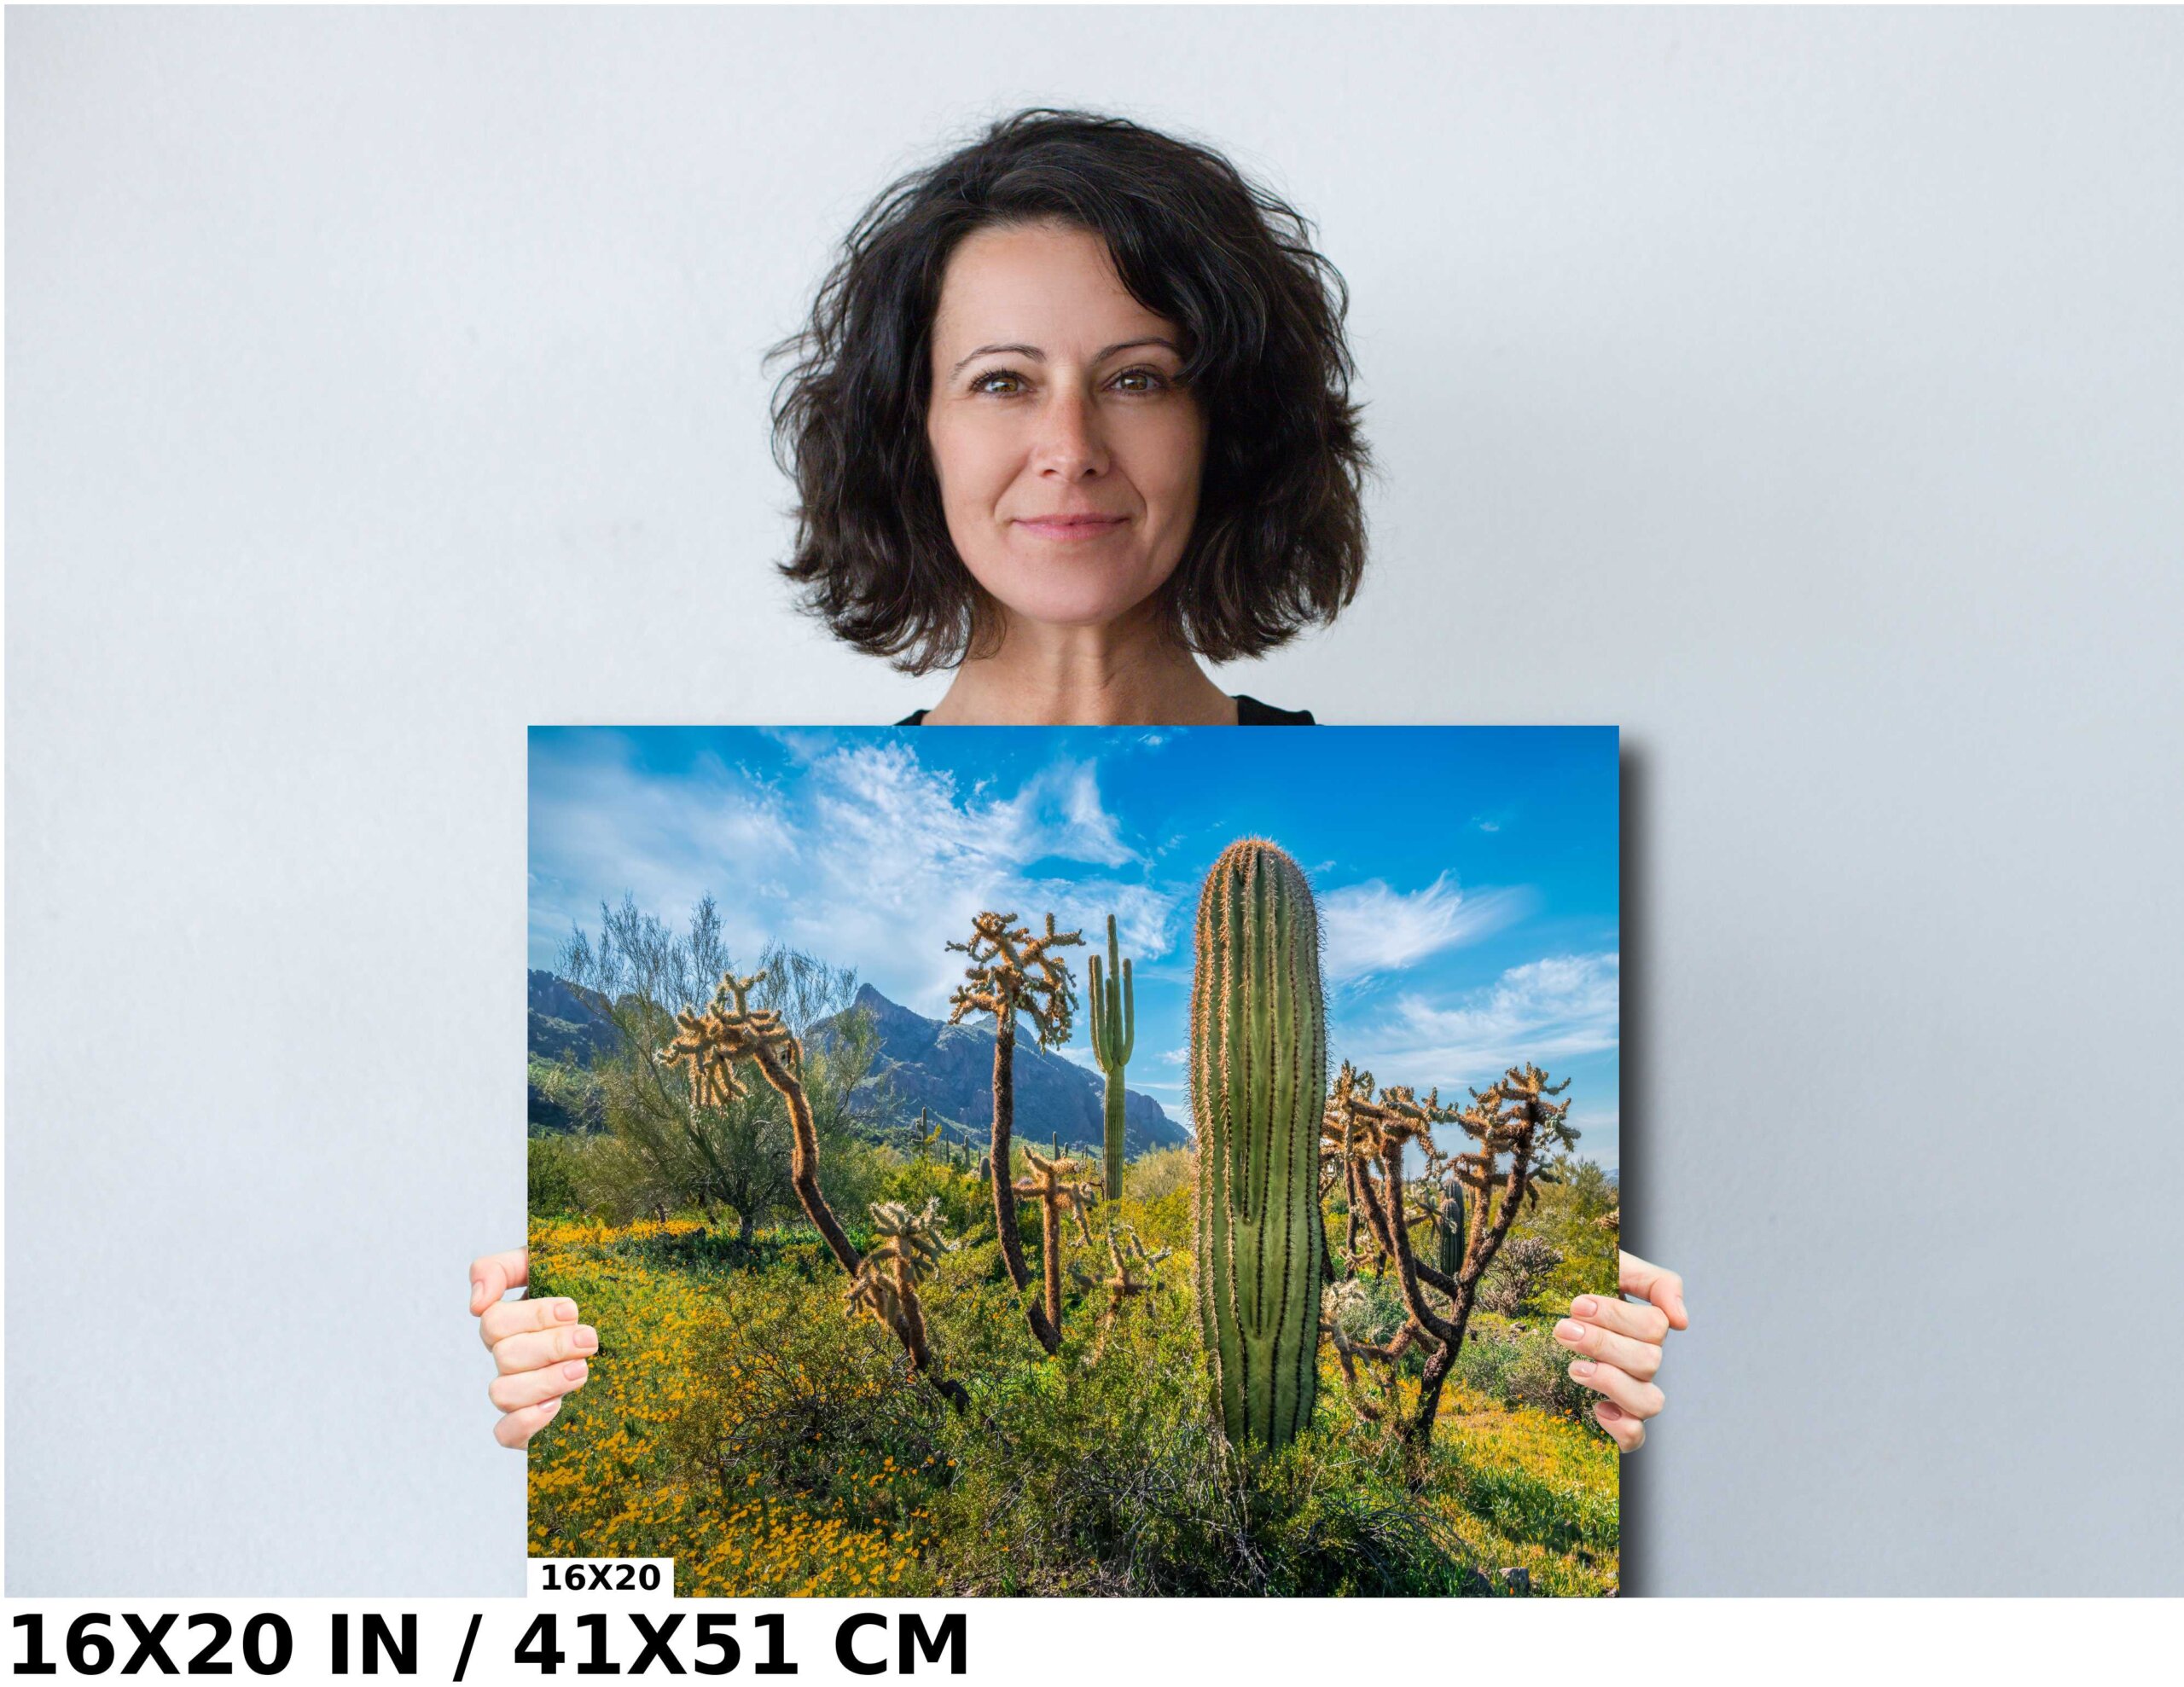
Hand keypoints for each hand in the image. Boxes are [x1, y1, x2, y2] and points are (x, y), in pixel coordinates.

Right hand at [470, 1246, 594, 1449]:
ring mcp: (518, 1393)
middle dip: (551, 1346)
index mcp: (511, 1324)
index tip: (572, 1309)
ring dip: (545, 1381)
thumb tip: (476, 1303)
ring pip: (503, 1394)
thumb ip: (502, 1268)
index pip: (494, 1321)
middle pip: (505, 1356)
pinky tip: (556, 1407)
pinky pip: (505, 1434)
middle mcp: (510, 1359)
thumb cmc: (589, 1295)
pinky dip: (526, 1422)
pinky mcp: (529, 1426)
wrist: (633, 1335)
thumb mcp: (550, 1265)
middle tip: (590, 1340)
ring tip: (583, 1371)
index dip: (533, 1316)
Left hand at [1553, 1250, 1686, 1451]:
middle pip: (1648, 1362)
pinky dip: (1622, 1428)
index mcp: (1647, 1328)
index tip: (1577, 1305)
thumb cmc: (1583, 1283)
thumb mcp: (1616, 1266)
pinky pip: (1635, 1438)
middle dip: (1602, 1344)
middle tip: (1563, 1330)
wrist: (1547, 1300)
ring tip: (1574, 1368)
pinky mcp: (1614, 1418)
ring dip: (1612, 1383)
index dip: (1617, 1317)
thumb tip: (1681, 1321)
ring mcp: (1631, 1392)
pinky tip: (1596, 1408)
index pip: (1654, 1327)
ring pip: (1649, 1402)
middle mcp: (1644, 1362)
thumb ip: (1656, 1282)